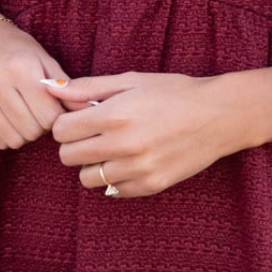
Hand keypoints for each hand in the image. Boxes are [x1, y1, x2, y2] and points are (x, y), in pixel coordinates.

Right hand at [0, 14, 71, 149]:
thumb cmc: (14, 50)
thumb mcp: (43, 59)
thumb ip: (65, 86)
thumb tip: (88, 110)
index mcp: (20, 67)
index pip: (49, 116)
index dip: (56, 116)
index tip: (53, 107)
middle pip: (32, 130)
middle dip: (41, 126)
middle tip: (38, 112)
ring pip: (15, 140)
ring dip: (25, 133)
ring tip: (23, 114)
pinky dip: (7, 135)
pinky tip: (7, 117)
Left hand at [47, 69, 242, 197]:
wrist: (218, 116)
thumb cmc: (174, 92)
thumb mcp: (131, 80)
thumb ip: (89, 88)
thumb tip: (53, 90)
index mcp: (115, 115)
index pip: (61, 131)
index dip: (66, 124)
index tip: (80, 120)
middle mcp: (123, 145)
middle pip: (68, 156)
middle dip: (75, 144)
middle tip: (94, 134)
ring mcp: (137, 169)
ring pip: (87, 178)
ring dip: (93, 164)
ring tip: (113, 149)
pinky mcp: (150, 185)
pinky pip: (112, 191)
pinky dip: (115, 178)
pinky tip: (131, 161)